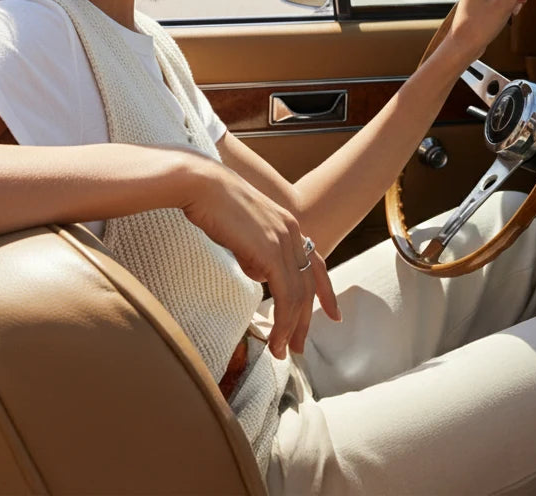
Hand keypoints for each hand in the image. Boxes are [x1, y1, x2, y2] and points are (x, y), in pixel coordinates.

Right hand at [182, 160, 339, 358]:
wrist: (202, 185)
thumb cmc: (214, 204)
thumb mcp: (244, 229)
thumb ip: (256, 250)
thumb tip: (259, 273)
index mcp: (288, 224)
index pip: (316, 263)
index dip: (325, 291)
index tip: (332, 314)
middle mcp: (292, 232)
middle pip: (309, 284)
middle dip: (306, 320)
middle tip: (300, 346)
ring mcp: (283, 241)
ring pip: (298, 295)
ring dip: (292, 328)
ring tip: (282, 351)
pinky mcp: (271, 251)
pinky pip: (285, 296)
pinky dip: (282, 322)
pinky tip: (274, 339)